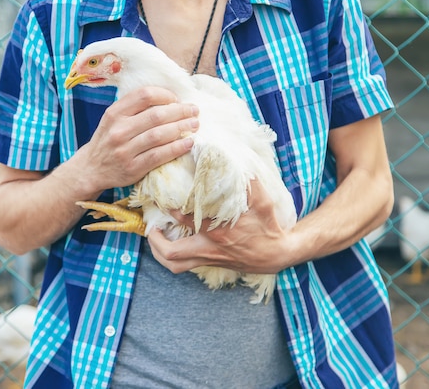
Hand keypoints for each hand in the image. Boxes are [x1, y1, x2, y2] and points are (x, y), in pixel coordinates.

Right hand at [79, 86, 198, 191]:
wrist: (91, 169)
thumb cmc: (108, 140)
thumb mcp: (113, 119)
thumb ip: (134, 108)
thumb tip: (168, 99)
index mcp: (114, 113)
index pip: (144, 95)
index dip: (165, 95)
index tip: (176, 99)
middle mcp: (118, 130)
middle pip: (156, 115)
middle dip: (180, 111)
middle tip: (194, 111)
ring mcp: (125, 150)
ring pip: (159, 135)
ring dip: (181, 128)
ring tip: (195, 124)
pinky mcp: (133, 168)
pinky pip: (159, 155)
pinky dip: (176, 148)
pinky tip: (188, 143)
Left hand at [147, 179, 297, 274]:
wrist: (277, 253)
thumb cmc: (268, 226)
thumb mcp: (263, 201)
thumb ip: (249, 183)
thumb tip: (236, 160)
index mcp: (218, 232)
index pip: (186, 220)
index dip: (171, 209)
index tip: (163, 198)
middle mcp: (209, 248)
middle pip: (172, 253)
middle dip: (155, 242)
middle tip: (151, 226)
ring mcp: (208, 259)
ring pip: (174, 265)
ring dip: (159, 253)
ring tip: (154, 237)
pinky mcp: (211, 264)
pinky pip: (183, 266)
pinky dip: (172, 257)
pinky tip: (170, 243)